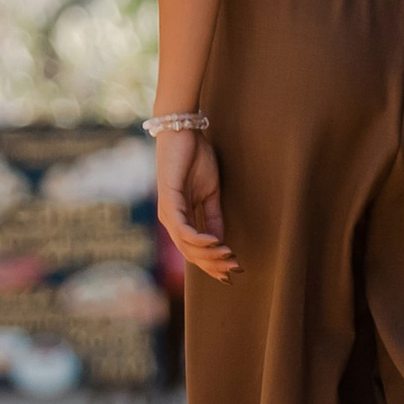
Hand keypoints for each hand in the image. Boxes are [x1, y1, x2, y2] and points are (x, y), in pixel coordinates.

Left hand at [156, 128, 237, 281]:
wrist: (184, 132)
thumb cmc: (195, 159)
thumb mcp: (210, 192)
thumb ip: (213, 216)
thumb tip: (221, 242)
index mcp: (180, 219)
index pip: (195, 250)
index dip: (213, 264)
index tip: (234, 271)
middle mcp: (170, 220)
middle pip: (191, 254)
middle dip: (214, 265)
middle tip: (235, 269)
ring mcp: (168, 212)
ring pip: (186, 246)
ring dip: (209, 254)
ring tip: (229, 256)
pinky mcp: (168, 201)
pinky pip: (183, 228)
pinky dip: (199, 238)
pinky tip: (215, 242)